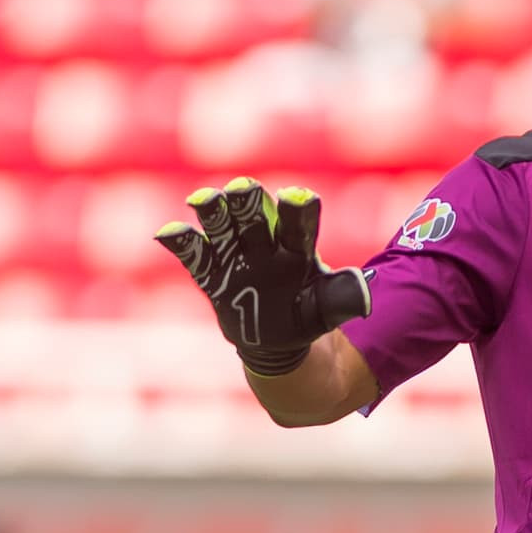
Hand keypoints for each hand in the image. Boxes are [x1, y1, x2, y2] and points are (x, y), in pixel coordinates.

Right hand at [155, 178, 370, 375]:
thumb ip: (344, 298)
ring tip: (204, 200)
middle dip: (247, 202)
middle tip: (243, 189)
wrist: (283, 343)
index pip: (298, 223)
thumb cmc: (309, 316)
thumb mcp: (329, 310)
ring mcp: (236, 258)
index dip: (298, 210)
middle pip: (253, 216)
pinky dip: (183, 244)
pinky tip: (167, 231)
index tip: (298, 197)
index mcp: (297, 247)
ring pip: (222, 229)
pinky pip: (195, 257)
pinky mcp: (213, 277)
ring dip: (213, 214)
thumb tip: (364, 294)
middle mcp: (264, 245)